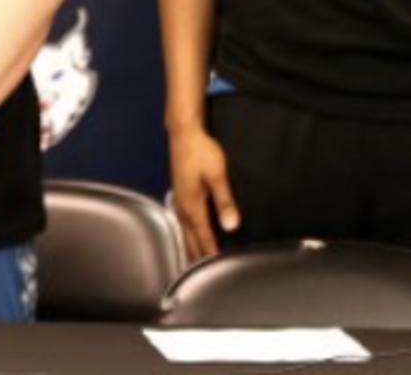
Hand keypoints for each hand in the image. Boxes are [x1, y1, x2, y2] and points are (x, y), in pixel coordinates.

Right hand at [169, 124, 239, 260]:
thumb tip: (231, 225)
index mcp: (192, 206)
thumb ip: (225, 201)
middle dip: (198, 258)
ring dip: (191, 248)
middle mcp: (182, 208)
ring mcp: (178, 201)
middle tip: (206, 278)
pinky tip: (189, 237)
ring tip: (196, 265)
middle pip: (190, 240)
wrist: (184, 133)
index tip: (217, 272)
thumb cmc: (202, 151)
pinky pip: (182, 223)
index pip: (203, 237)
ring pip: (184, 233)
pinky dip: (187, 235)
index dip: (211, 254)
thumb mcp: (217, 175)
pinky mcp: (179, 194)